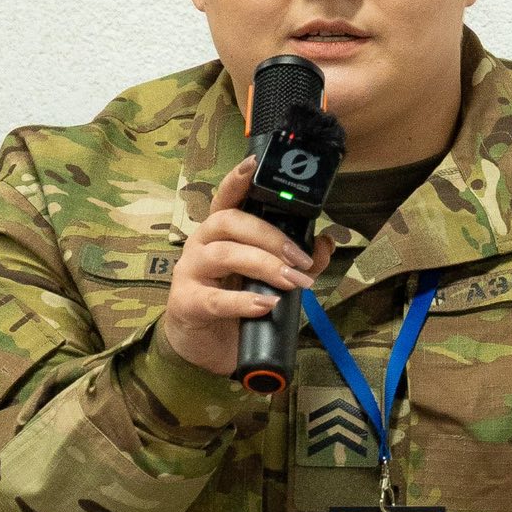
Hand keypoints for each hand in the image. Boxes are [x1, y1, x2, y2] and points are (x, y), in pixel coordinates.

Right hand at [163, 155, 334, 375]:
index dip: (238, 179)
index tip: (255, 164)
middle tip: (300, 260)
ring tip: (291, 282)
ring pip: (223, 254)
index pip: (227, 197)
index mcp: (221, 232)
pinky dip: (242, 302)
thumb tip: (324, 244)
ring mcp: (190, 272)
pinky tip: (264, 305)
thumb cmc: (236, 304)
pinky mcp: (186, 303)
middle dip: (270, 236)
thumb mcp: (270, 280)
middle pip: (229, 221)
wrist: (207, 346)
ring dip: (263, 265)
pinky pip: (213, 298)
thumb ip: (297, 261)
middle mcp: (201, 244)